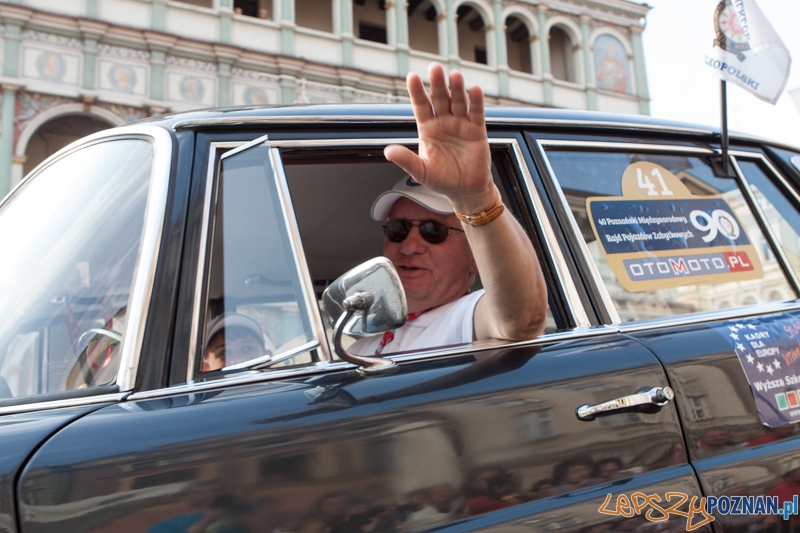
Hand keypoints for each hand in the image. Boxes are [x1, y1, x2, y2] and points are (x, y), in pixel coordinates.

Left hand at [384, 62, 495, 212]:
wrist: (464, 190)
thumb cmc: (441, 180)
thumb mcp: (420, 172)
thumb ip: (406, 160)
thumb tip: (388, 152)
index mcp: (427, 129)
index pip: (420, 106)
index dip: (417, 92)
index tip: (412, 77)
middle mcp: (443, 122)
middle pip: (440, 99)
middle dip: (437, 84)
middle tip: (435, 68)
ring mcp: (461, 124)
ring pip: (458, 102)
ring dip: (457, 89)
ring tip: (455, 76)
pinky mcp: (477, 131)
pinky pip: (476, 114)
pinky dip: (476, 102)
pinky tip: (475, 90)